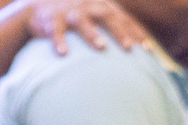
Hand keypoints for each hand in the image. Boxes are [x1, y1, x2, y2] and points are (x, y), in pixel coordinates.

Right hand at [22, 0, 145, 53]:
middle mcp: (88, 6)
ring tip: (101, 47)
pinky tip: (63, 54)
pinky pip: (56, 31)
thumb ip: (112, 26)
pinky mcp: (51, 20)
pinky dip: (59, 41)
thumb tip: (134, 48)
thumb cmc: (74, 17)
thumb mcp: (94, 15)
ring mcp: (70, 12)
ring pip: (83, 23)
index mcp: (102, 6)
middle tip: (129, 48)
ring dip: (92, 34)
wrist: (39, 8)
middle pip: (108, 17)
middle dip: (119, 32)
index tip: (148, 49)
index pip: (124, 19)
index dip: (136, 32)